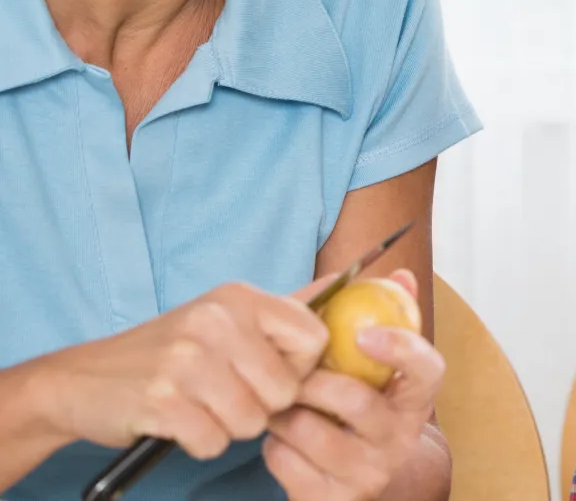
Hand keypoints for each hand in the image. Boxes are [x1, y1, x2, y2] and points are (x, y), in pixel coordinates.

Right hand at [34, 280, 328, 458]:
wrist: (81, 380)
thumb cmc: (168, 353)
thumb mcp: (226, 317)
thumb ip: (286, 309)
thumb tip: (346, 281)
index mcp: (239, 297)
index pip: (314, 339)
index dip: (298, 369)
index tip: (269, 372)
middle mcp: (215, 320)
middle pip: (285, 389)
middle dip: (260, 405)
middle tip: (223, 393)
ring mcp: (185, 359)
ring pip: (251, 421)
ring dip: (227, 426)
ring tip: (199, 405)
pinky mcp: (160, 400)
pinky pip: (213, 442)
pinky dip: (198, 442)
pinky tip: (177, 421)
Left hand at [262, 270, 444, 500]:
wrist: (359, 483)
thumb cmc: (362, 411)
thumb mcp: (379, 371)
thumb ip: (386, 318)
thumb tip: (398, 275)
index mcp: (416, 401)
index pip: (428, 370)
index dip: (402, 348)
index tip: (365, 332)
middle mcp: (399, 440)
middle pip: (354, 401)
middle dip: (311, 380)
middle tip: (292, 371)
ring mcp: (366, 475)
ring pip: (307, 430)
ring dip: (282, 411)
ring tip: (282, 404)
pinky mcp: (331, 500)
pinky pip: (283, 461)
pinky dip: (272, 444)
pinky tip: (282, 439)